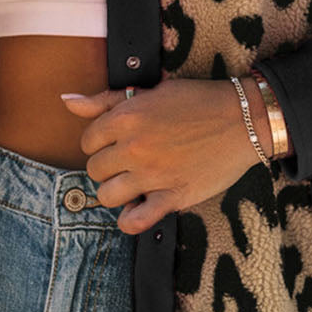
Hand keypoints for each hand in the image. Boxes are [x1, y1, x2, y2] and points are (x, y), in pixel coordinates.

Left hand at [60, 77, 266, 234]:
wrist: (244, 119)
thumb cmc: (198, 101)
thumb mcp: (151, 91)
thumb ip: (106, 101)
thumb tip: (66, 100)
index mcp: (126, 118)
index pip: (87, 141)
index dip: (101, 143)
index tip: (118, 143)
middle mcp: (134, 147)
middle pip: (94, 170)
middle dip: (108, 167)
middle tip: (129, 162)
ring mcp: (152, 174)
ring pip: (107, 196)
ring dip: (117, 192)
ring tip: (134, 183)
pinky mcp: (172, 196)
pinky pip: (136, 221)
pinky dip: (130, 221)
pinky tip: (138, 209)